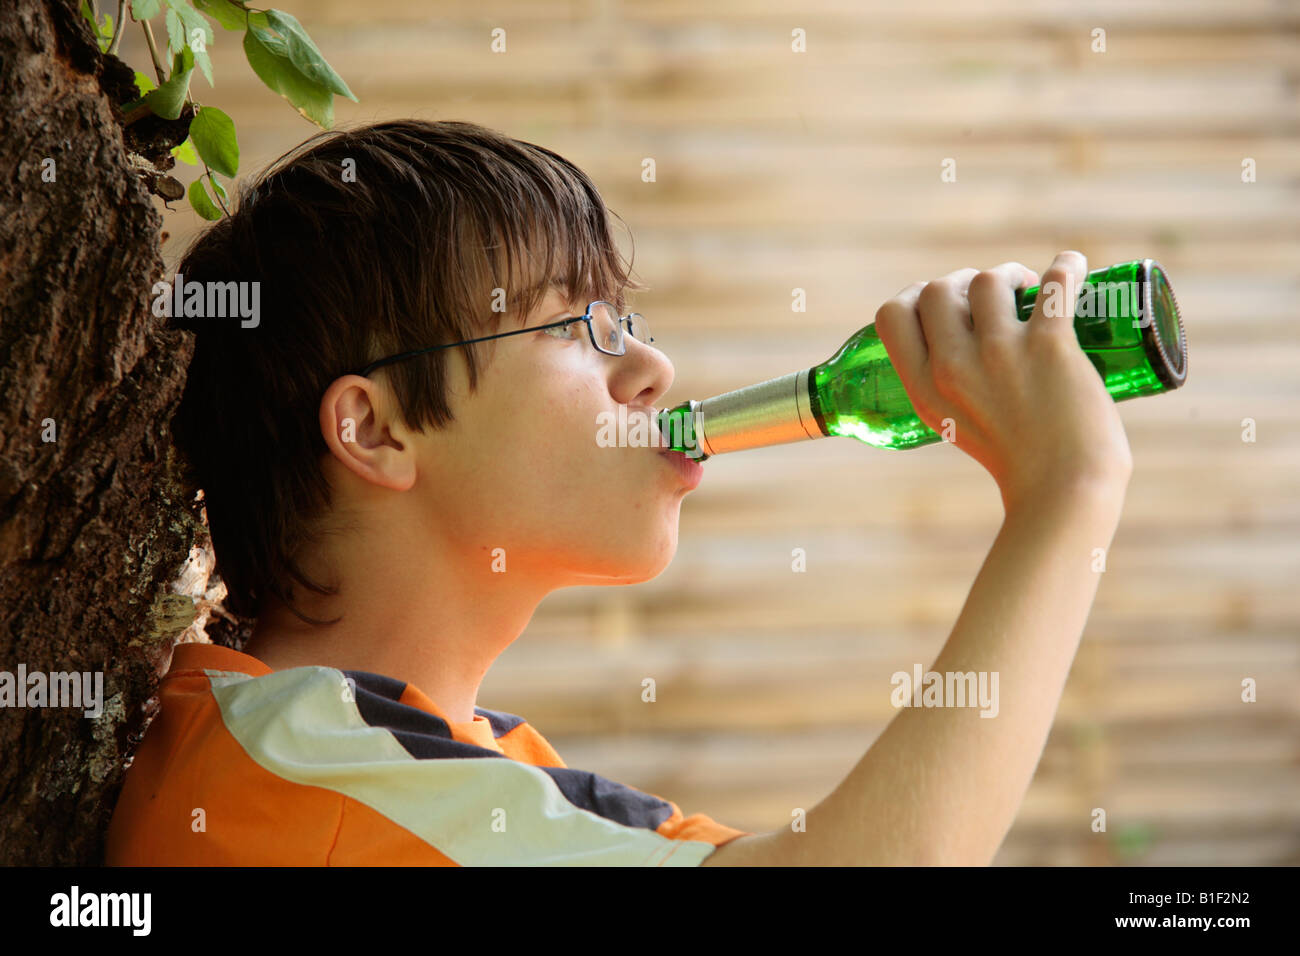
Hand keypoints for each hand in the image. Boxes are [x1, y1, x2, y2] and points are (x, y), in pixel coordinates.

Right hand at [873, 251, 1132, 513]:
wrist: (1063, 491)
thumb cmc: (1016, 462)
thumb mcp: (954, 425)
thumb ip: (945, 386)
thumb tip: (958, 339)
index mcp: (923, 390)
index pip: (892, 316)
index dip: (913, 297)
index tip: (941, 301)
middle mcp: (952, 369)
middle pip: (936, 289)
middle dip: (963, 280)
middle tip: (993, 295)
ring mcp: (999, 355)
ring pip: (988, 280)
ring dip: (1010, 275)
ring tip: (1029, 289)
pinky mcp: (1049, 348)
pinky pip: (1054, 284)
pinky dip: (1067, 267)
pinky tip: (1073, 266)